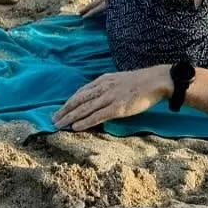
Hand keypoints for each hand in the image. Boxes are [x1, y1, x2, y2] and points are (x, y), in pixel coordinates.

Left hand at [53, 66, 170, 130]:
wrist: (155, 81)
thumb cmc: (139, 82)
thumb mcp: (118, 80)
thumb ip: (107, 87)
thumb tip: (97, 97)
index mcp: (103, 80)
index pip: (81, 92)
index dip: (69, 101)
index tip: (59, 109)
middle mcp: (103, 87)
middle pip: (79, 100)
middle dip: (64, 110)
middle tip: (53, 119)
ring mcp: (109, 97)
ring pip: (84, 108)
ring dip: (70, 117)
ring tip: (59, 125)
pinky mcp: (117, 107)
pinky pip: (97, 116)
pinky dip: (85, 122)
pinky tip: (75, 127)